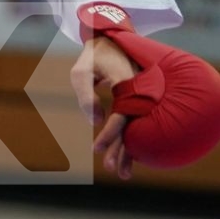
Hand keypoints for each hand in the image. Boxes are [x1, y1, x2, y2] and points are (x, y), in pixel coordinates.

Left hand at [72, 35, 141, 179]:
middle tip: (113, 171)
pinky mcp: (137, 104)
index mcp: (127, 83)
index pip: (121, 115)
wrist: (110, 44)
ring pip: (135, 129)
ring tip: (122, 174)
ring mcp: (140, 99)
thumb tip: (95, 122)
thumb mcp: (80, 73)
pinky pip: (133, 125)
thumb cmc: (92, 59)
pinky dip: (130, 141)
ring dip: (128, 151)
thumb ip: (85, 96)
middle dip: (122, 150)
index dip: (109, 134)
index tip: (97, 150)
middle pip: (132, 127)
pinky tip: (127, 159)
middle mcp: (138, 93)